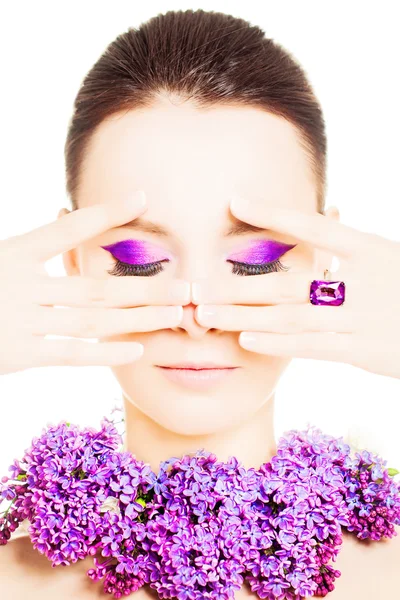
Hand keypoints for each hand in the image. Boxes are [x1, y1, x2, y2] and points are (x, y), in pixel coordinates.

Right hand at [0, 192, 188, 374]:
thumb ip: (34, 250)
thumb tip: (67, 226)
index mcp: (15, 252)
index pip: (69, 230)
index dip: (106, 214)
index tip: (142, 199)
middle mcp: (20, 284)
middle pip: (96, 287)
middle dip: (146, 289)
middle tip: (187, 288)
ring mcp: (20, 320)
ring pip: (92, 321)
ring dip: (137, 319)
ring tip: (174, 316)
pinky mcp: (17, 354)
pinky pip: (70, 354)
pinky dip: (105, 352)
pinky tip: (138, 350)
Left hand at [193, 197, 399, 379]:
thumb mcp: (388, 258)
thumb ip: (350, 245)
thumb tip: (328, 215)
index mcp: (372, 249)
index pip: (314, 226)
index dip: (273, 214)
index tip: (234, 202)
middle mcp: (364, 281)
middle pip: (290, 281)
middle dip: (240, 285)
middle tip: (198, 285)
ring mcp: (363, 318)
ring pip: (292, 317)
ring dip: (246, 316)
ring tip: (207, 314)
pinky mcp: (364, 350)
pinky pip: (313, 346)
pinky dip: (278, 343)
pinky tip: (246, 339)